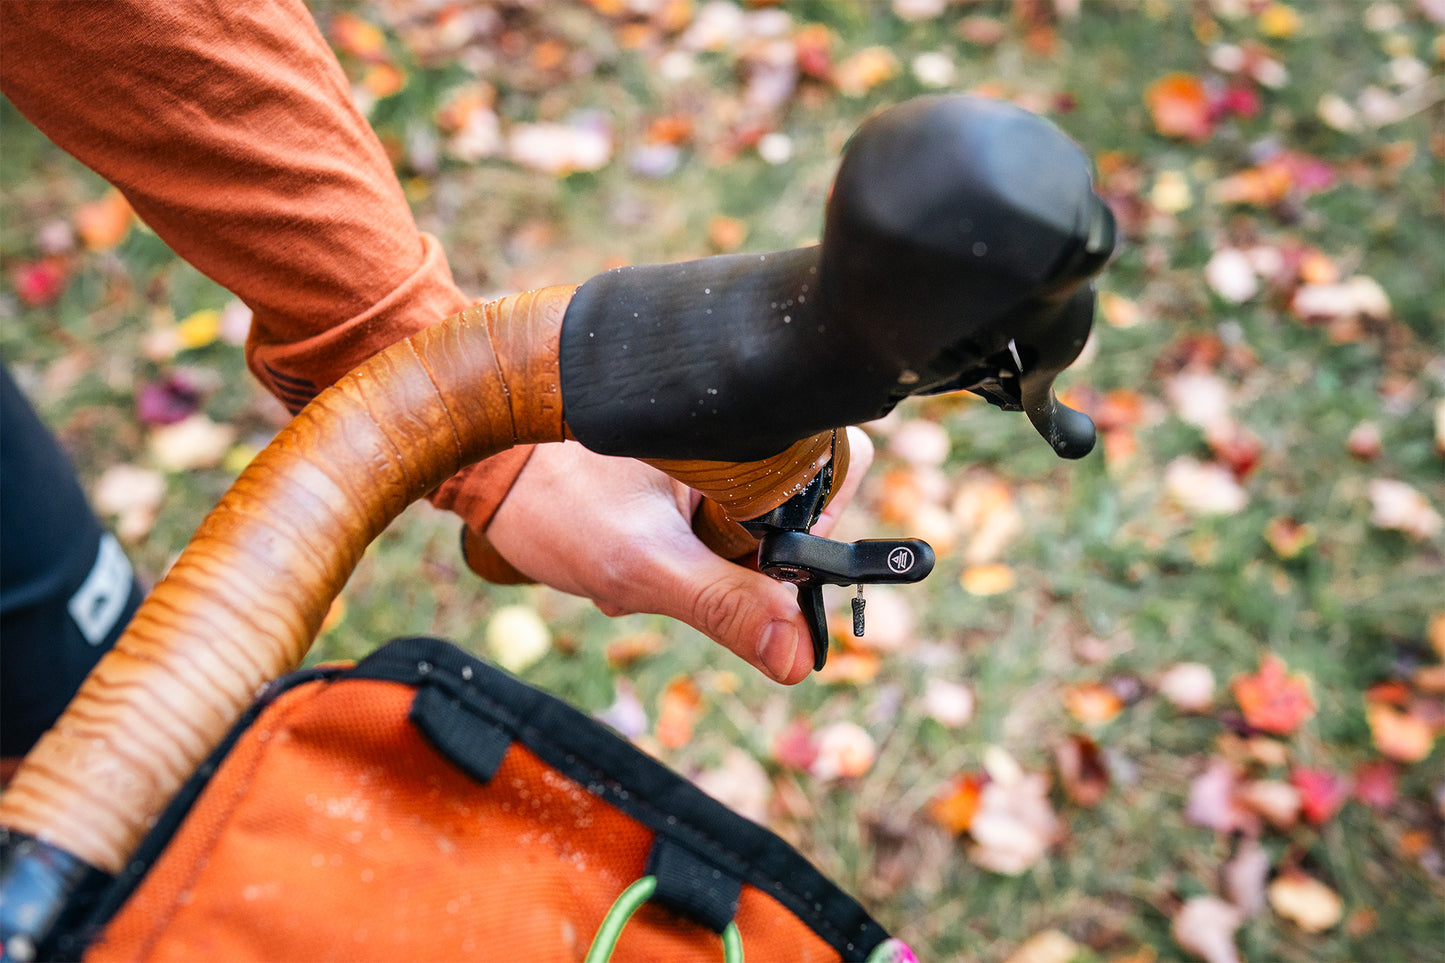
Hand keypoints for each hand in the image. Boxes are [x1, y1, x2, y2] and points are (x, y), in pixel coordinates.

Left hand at [480, 428, 873, 683]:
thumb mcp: (645, 565)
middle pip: (797, 515)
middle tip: (678, 567)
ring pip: (752, 537)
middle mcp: (740, 436)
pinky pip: (714, 539)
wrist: (489, 478)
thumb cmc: (557, 502)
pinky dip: (679, 563)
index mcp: (747, 428)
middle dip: (740, 561)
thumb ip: (724, 606)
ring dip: (704, 569)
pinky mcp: (690, 483)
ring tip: (640, 562)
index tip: (763, 566)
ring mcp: (716, 460)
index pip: (842, 469)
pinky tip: (630, 559)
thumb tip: (800, 656)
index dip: (817, 528)